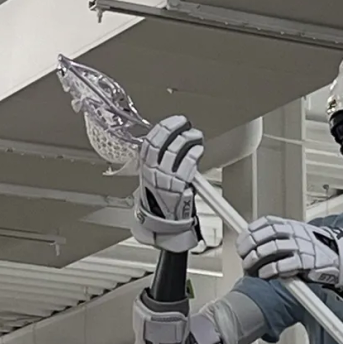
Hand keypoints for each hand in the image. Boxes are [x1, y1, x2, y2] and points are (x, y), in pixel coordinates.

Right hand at [133, 115, 202, 252]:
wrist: (166, 222)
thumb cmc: (162, 198)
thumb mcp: (153, 176)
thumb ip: (158, 159)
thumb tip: (171, 139)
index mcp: (145, 167)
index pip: (150, 141)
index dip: (162, 128)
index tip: (173, 121)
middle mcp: (153, 171)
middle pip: (161, 142)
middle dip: (173, 128)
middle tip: (184, 123)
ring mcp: (165, 178)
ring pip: (175, 150)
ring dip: (187, 139)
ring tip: (195, 136)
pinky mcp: (178, 186)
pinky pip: (186, 164)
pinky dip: (193, 153)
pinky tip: (198, 150)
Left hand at [237, 217, 342, 298]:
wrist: (341, 257)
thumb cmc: (316, 249)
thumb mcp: (298, 236)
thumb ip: (279, 238)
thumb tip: (255, 246)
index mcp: (291, 225)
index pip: (265, 223)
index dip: (249, 232)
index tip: (240, 242)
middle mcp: (295, 233)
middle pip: (265, 234)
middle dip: (249, 245)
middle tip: (242, 256)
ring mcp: (300, 246)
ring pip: (271, 248)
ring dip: (256, 259)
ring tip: (249, 268)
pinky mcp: (306, 262)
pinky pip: (283, 264)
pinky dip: (270, 270)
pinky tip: (264, 275)